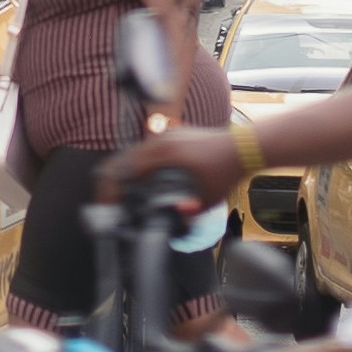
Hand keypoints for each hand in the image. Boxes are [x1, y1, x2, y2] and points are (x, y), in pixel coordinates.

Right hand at [104, 124, 246, 211]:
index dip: (112, 186)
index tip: (107, 201)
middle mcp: (163, 140)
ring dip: (124, 170)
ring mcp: (168, 134)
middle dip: (112, 178)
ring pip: (134, 151)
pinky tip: (138, 176)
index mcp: (166, 154)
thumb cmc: (227, 170)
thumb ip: (189, 211)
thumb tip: (171, 218)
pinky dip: (138, 162)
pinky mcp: (174, 133)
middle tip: (107, 198)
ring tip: (118, 189)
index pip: (127, 167)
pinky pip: (147, 147)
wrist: (244, 147)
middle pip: (124, 157)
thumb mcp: (208, 198)